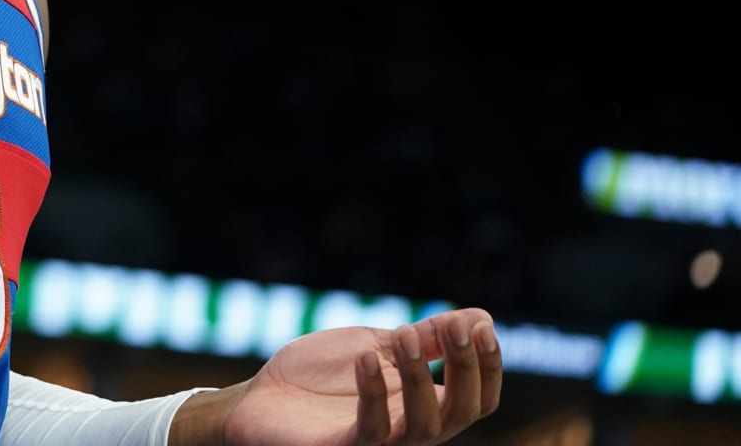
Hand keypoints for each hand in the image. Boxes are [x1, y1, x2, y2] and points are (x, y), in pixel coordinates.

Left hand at [186, 309, 501, 445]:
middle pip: (460, 412)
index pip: (477, 399)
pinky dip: (373, 392)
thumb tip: (481, 317)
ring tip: (404, 334)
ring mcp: (379, 444)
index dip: (487, 366)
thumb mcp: (376, 346)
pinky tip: (366, 357)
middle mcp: (409, 430)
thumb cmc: (321, 376)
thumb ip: (424, 339)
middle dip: (464, 368)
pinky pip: (370, 430)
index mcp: (423, 405)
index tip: (481, 326)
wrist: (262, 397)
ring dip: (419, 376)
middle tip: (454, 327)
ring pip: (423, 425)